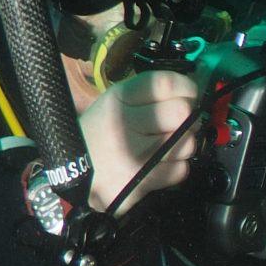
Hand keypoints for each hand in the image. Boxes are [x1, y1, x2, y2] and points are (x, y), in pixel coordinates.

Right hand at [80, 70, 201, 212]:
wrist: (71, 176)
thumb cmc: (100, 135)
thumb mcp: (115, 105)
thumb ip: (150, 97)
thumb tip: (194, 95)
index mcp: (118, 99)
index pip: (165, 83)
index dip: (187, 88)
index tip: (189, 95)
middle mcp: (125, 123)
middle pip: (182, 112)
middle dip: (186, 120)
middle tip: (175, 126)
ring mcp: (133, 154)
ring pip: (187, 143)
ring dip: (181, 147)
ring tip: (161, 149)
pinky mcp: (141, 181)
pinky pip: (181, 169)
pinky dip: (173, 169)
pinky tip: (155, 167)